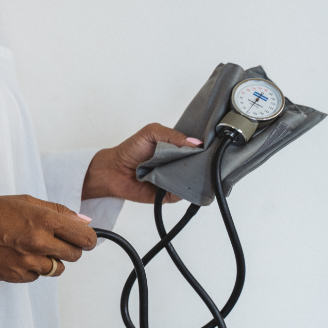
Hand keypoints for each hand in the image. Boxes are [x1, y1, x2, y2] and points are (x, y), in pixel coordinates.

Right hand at [0, 195, 96, 282]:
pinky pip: (38, 276)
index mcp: (44, 220)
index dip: (88, 238)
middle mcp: (39, 243)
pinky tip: (19, 255)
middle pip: (76, 255)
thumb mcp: (26, 202)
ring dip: (52, 260)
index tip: (83, 237)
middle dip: (70, 248)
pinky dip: (34, 268)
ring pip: (58, 269)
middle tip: (55, 241)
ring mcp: (28, 262)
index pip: (85, 237)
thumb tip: (84, 221)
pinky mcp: (17, 276)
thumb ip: (58, 211)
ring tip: (33, 248)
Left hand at [82, 123, 201, 203]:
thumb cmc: (130, 150)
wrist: (113, 171)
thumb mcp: (151, 132)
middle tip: (207, 159)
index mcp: (178, 149)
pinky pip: (183, 193)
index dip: (206, 148)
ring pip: (194, 181)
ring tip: (192, 169)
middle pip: (200, 166)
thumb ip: (172, 135)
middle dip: (204, 162)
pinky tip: (180, 181)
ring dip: (195, 176)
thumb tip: (196, 143)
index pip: (199, 149)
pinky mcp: (170, 195)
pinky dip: (183, 188)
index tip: (214, 146)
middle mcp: (179, 165)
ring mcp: (175, 180)